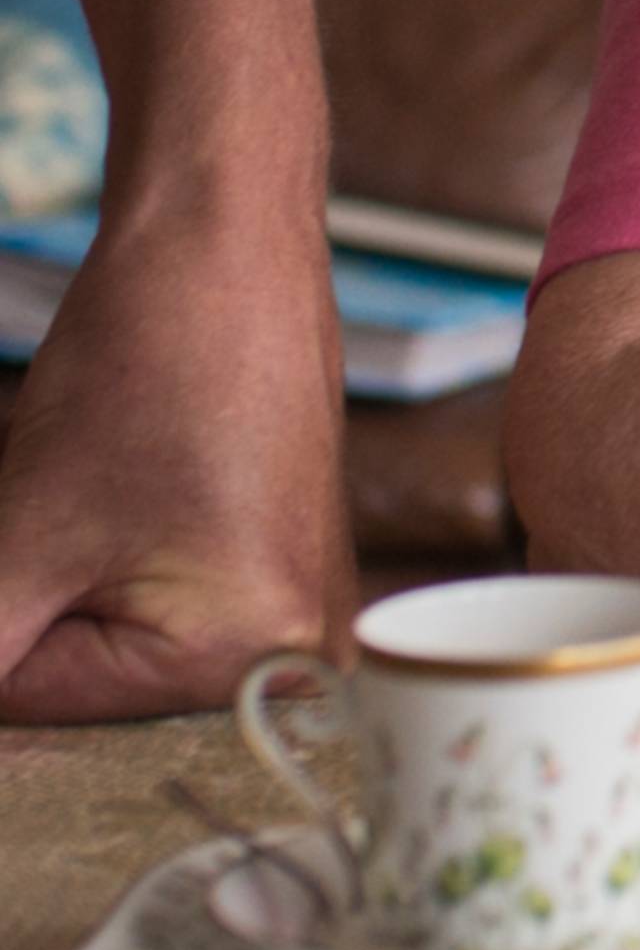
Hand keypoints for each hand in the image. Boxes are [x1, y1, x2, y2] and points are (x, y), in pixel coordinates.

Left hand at [0, 195, 346, 720]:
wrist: (226, 238)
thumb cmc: (149, 364)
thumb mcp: (22, 536)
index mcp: (251, 658)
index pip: (43, 711)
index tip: (27, 528)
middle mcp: (301, 650)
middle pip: (89, 683)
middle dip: (31, 600)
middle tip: (62, 501)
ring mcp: (297, 603)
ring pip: (109, 638)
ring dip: (56, 577)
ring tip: (88, 482)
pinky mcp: (280, 558)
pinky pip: (154, 600)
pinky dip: (96, 555)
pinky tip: (114, 484)